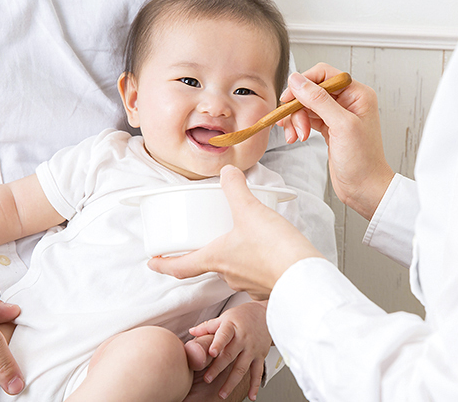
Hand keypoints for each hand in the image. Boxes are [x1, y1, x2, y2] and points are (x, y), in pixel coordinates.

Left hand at [149, 165, 323, 299]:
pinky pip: (254, 274)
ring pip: (232, 269)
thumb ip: (236, 189)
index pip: (180, 267)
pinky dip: (254, 263)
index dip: (163, 264)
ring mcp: (248, 284)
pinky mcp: (267, 286)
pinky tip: (265, 251)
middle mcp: (228, 274)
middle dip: (204, 252)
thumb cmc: (275, 250)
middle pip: (208, 265)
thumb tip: (227, 172)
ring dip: (232, 256)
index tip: (152, 262)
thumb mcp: (251, 210)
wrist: (305, 278)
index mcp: (216, 258)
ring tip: (241, 238)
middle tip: (204, 238)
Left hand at [186, 302, 269, 400]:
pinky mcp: (260, 356)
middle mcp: (243, 339)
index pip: (224, 335)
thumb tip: (191, 332)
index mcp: (232, 327)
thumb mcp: (225, 317)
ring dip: (231, 382)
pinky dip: (255, 386)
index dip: (218, 344)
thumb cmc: (243, 316)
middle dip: (218, 368)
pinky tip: (251, 397)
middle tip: (207, 379)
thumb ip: (208, 326)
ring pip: (242, 367)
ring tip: (222, 394)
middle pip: (230, 355)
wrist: (266, 315)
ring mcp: (252, 349)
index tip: (211, 353)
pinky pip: (257, 372)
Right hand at [278, 63, 394, 219]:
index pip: (324, 74)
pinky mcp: (329, 128)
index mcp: (357, 94)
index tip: (289, 98)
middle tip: (292, 123)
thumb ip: (318, 100)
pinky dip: (299, 126)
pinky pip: (307, 119)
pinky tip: (297, 136)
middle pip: (312, 90)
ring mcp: (338, 115)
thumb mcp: (341, 126)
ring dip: (296, 119)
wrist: (364, 189)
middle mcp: (348, 101)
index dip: (303, 84)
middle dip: (298, 107)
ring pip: (307, 105)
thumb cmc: (362, 161)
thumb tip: (298, 80)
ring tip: (297, 135)